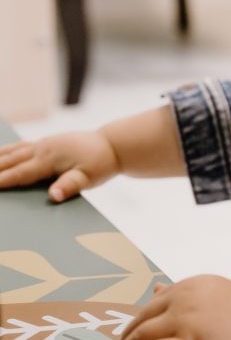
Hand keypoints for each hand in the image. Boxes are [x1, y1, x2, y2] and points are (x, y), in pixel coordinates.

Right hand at [0, 131, 118, 201]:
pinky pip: (18, 147)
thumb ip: (70, 186)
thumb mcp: (89, 178)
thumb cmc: (100, 164)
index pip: (18, 173)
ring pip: (10, 152)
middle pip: (8, 161)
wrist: (111, 145)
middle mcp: (41, 149)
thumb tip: (53, 195)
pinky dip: (4, 152)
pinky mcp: (45, 143)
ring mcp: (42, 144)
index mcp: (48, 159)